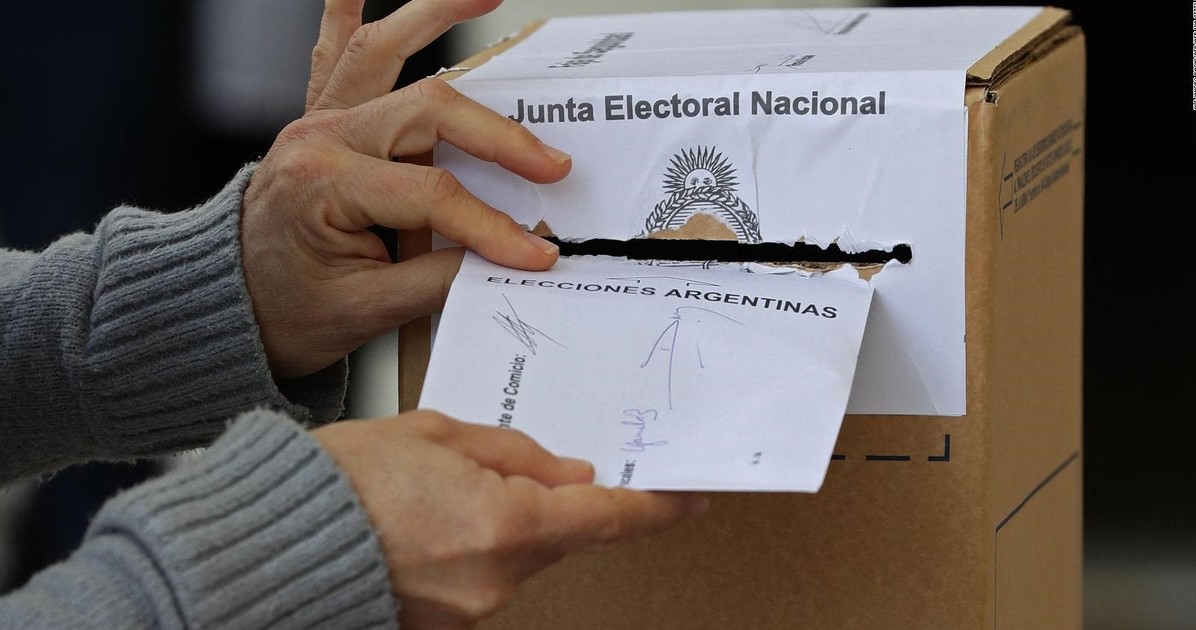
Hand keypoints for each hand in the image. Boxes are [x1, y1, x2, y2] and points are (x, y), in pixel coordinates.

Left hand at [240, 0, 570, 377]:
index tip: (534, 253)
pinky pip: (339, 54)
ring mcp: (321, 121)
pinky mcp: (326, 121)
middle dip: (498, 136)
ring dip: (436, 14)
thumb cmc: (283, 306)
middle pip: (429, 110)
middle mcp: (320, 138)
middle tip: (548, 164)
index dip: (492, 226)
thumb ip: (439, 281)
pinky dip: (349, 13)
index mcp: (324, 183)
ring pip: (384, 51)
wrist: (230, 304)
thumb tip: (503, 261)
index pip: (432, 194)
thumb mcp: (365, 311)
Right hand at [312, 411, 707, 628]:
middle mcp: (497, 579)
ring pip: (518, 553)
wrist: (264, 545)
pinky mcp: (445, 623)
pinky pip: (483, 576)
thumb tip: (567, 472)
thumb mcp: (436, 434)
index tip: (688, 493)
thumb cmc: (337, 483)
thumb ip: (515, 454)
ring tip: (434, 488)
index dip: (656, 505)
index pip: (610, 517)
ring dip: (500, 519)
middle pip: (560, 533)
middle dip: (546, 496)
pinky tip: (427, 520)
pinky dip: (473, 545)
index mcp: (505, 524)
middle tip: (499, 462)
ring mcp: (470, 610)